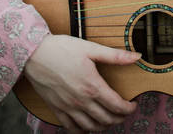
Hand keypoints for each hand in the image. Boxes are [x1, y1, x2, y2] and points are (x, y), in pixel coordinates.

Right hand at [23, 34, 140, 132]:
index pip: (116, 105)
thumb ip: (115, 56)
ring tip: (110, 119)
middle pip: (106, 119)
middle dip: (119, 118)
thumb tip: (137, 56)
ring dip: (103, 126)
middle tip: (124, 112)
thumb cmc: (63, 48)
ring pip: (90, 127)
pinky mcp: (57, 109)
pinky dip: (83, 130)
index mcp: (92, 85)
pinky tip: (88, 125)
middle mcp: (81, 100)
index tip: (133, 105)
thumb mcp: (91, 48)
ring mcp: (68, 107)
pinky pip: (72, 128)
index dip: (128, 108)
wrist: (35, 54)